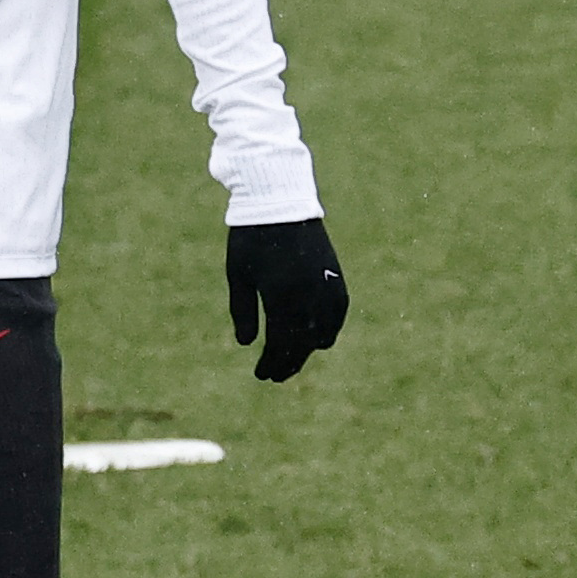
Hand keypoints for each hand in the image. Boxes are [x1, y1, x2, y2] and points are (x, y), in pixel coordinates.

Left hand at [225, 218, 347, 381]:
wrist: (280, 202)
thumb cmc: (251, 239)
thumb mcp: (239, 276)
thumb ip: (243, 311)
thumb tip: (247, 344)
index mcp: (281, 298)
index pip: (279, 345)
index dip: (270, 364)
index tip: (261, 375)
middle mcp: (307, 297)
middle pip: (302, 345)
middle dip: (288, 364)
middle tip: (274, 376)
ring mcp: (325, 287)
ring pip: (324, 334)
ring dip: (308, 350)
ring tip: (293, 359)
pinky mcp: (335, 277)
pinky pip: (337, 314)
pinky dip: (328, 330)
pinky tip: (317, 338)